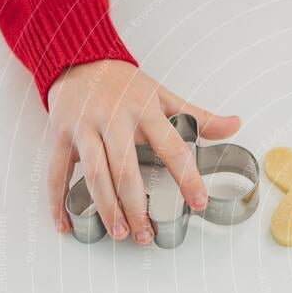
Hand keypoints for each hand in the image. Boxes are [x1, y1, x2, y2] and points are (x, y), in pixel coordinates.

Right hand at [46, 60, 240, 243]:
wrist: (78, 57)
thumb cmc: (126, 84)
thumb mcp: (164, 96)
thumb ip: (199, 117)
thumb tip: (235, 124)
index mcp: (144, 110)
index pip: (172, 147)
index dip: (187, 177)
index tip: (199, 202)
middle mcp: (113, 119)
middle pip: (126, 169)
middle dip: (136, 206)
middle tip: (147, 235)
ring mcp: (84, 127)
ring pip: (94, 173)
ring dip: (106, 207)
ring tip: (120, 233)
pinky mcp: (60, 134)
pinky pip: (56, 171)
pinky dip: (57, 200)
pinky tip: (65, 225)